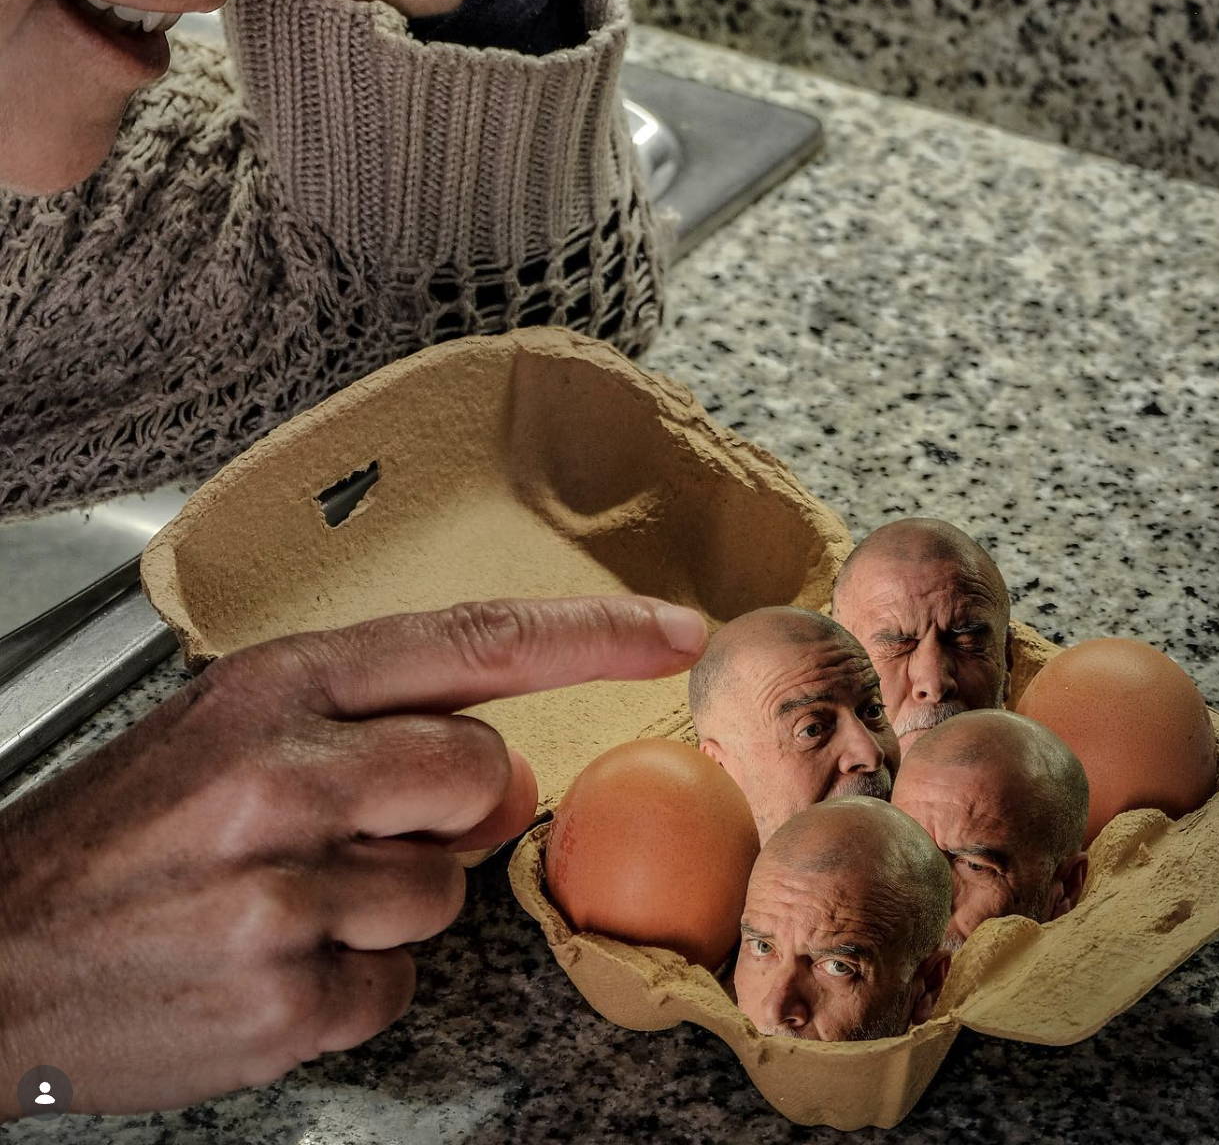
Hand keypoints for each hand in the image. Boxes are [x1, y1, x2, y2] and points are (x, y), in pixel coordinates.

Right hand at [0, 596, 705, 1118]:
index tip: (679, 630)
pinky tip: (276, 957)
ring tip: (292, 894)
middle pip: (487, 776)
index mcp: (278, 687)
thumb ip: (378, 721)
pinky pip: (400, 981)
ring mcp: (284, 895)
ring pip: (448, 891)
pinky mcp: (284, 1003)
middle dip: (461, 808)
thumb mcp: (233, 724)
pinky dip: (359, 975)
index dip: (594, 633)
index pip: (475, 642)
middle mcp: (285, 777)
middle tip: (370, 821)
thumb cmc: (125, 827)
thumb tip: (506, 761)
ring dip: (395, 898)